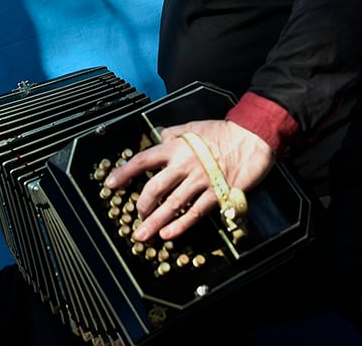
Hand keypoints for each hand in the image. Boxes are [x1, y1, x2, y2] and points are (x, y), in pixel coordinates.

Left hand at [104, 119, 274, 241]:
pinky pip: (194, 212)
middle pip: (155, 188)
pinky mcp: (216, 194)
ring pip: (172, 204)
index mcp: (175, 148)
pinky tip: (168, 234)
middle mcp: (184, 165)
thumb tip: (159, 138)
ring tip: (143, 234)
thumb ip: (173, 134)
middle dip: (141, 205)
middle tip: (136, 216)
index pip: (143, 160)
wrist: (251, 137)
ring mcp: (200, 181)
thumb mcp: (192, 127)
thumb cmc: (222, 131)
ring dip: (155, 221)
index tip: (110, 184)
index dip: (124, 173)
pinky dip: (180, 225)